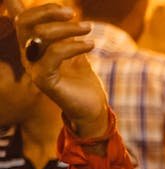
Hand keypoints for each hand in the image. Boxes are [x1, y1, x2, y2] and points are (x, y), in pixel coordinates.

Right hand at [7, 0, 108, 135]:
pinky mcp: (44, 80)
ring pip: (41, 35)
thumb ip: (64, 32)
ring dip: (68, 28)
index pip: (21, 18)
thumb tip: (63, 11)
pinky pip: (54, 53)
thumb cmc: (82, 78)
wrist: (92, 107)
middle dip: (48, 11)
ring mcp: (33, 67)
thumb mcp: (73, 49)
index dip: (18, 3)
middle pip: (26, 22)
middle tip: (72, 13)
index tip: (55, 3)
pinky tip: (90, 45)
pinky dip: (74, 45)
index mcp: (31, 45)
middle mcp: (27, 55)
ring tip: (88, 28)